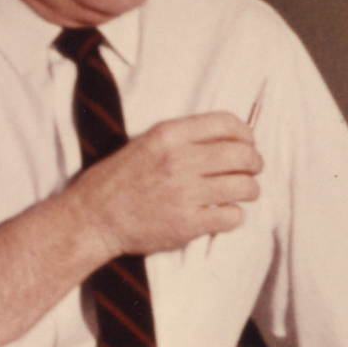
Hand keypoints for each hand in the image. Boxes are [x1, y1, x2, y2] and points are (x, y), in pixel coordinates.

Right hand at [69, 111, 260, 258]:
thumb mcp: (147, 143)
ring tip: (242, 194)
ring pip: (245, 186)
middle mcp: (179, 160)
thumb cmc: (119, 180)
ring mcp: (184, 193)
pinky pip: (233, 216)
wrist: (93, 217)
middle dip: (255, 164)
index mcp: (169, 135)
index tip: (247, 144)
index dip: (246, 134)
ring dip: (250, 191)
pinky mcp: (187, 223)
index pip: (228, 123)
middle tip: (250, 171)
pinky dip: (234, 216)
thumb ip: (184, 138)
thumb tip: (231, 137)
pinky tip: (223, 214)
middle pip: (243, 155)